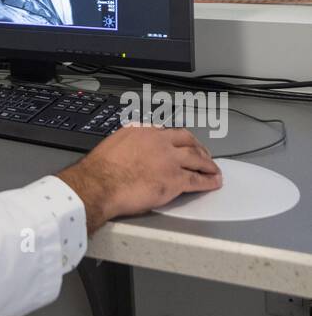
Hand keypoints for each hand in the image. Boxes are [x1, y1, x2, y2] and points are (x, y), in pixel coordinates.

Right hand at [56, 124, 222, 232]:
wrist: (101, 184)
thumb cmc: (101, 169)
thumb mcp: (114, 143)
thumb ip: (129, 143)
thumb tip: (133, 148)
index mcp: (144, 131)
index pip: (168, 132)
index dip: (178, 140)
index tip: (182, 144)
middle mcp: (160, 142)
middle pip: (187, 141)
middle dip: (199, 147)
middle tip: (204, 154)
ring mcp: (170, 160)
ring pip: (197, 158)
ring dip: (208, 164)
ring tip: (214, 170)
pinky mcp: (175, 180)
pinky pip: (197, 180)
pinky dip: (208, 181)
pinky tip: (213, 183)